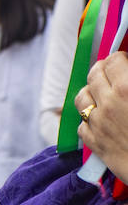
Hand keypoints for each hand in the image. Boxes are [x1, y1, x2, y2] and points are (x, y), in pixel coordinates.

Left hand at [76, 52, 127, 181]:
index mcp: (126, 89)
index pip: (112, 61)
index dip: (120, 59)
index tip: (125, 63)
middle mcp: (108, 104)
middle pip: (93, 75)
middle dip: (103, 71)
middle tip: (113, 75)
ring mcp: (99, 124)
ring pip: (82, 98)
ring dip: (91, 93)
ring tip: (103, 95)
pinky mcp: (96, 144)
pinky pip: (82, 125)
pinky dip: (89, 120)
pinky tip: (101, 120)